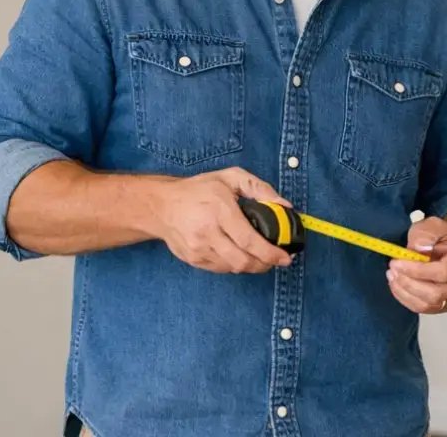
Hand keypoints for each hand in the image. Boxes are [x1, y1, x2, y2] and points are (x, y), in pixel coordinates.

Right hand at [149, 167, 293, 273]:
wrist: (161, 205)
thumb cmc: (198, 189)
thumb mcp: (231, 177)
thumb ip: (260, 189)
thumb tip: (284, 206)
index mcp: (219, 211)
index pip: (249, 241)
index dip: (270, 253)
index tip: (285, 257)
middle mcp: (207, 233)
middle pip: (242, 261)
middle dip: (265, 264)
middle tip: (276, 260)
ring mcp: (197, 249)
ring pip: (232, 268)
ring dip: (251, 266)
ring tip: (261, 257)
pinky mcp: (192, 259)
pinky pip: (220, 269)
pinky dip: (235, 265)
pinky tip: (240, 255)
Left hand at [386, 216, 446, 314]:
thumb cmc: (442, 237)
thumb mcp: (433, 225)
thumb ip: (425, 233)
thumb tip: (416, 249)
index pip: (442, 272)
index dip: (417, 271)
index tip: (396, 262)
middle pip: (436, 294)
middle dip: (409, 283)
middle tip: (392, 270)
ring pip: (429, 304)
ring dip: (406, 292)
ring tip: (392, 277)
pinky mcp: (446, 305)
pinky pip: (424, 309)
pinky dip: (407, 299)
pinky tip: (397, 286)